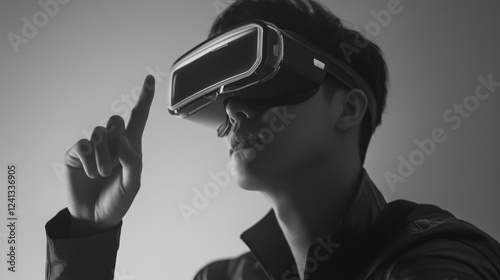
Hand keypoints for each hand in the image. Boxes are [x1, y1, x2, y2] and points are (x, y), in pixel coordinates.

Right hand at [63, 75, 154, 235]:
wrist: (95, 218)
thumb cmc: (117, 200)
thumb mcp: (133, 184)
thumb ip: (133, 161)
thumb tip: (123, 140)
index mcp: (130, 147)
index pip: (138, 118)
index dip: (144, 99)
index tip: (148, 79)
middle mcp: (112, 143)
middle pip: (115, 120)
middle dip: (117, 139)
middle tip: (114, 164)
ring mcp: (93, 148)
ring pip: (99, 133)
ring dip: (103, 158)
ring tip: (102, 175)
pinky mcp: (75, 155)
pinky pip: (82, 144)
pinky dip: (88, 160)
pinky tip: (89, 173)